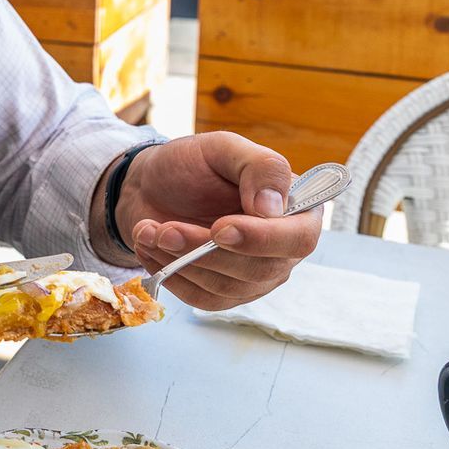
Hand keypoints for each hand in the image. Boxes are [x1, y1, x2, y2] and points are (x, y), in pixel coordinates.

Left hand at [112, 133, 318, 310]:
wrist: (152, 186)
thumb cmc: (193, 164)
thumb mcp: (223, 148)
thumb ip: (259, 167)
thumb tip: (272, 208)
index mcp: (297, 210)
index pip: (298, 238)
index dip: (261, 239)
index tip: (219, 229)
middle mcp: (283, 249)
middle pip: (259, 269)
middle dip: (204, 251)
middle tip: (166, 229)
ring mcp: (256, 276)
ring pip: (226, 287)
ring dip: (181, 261)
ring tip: (150, 231)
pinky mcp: (225, 294)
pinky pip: (202, 300)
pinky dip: (170, 275)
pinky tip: (150, 247)